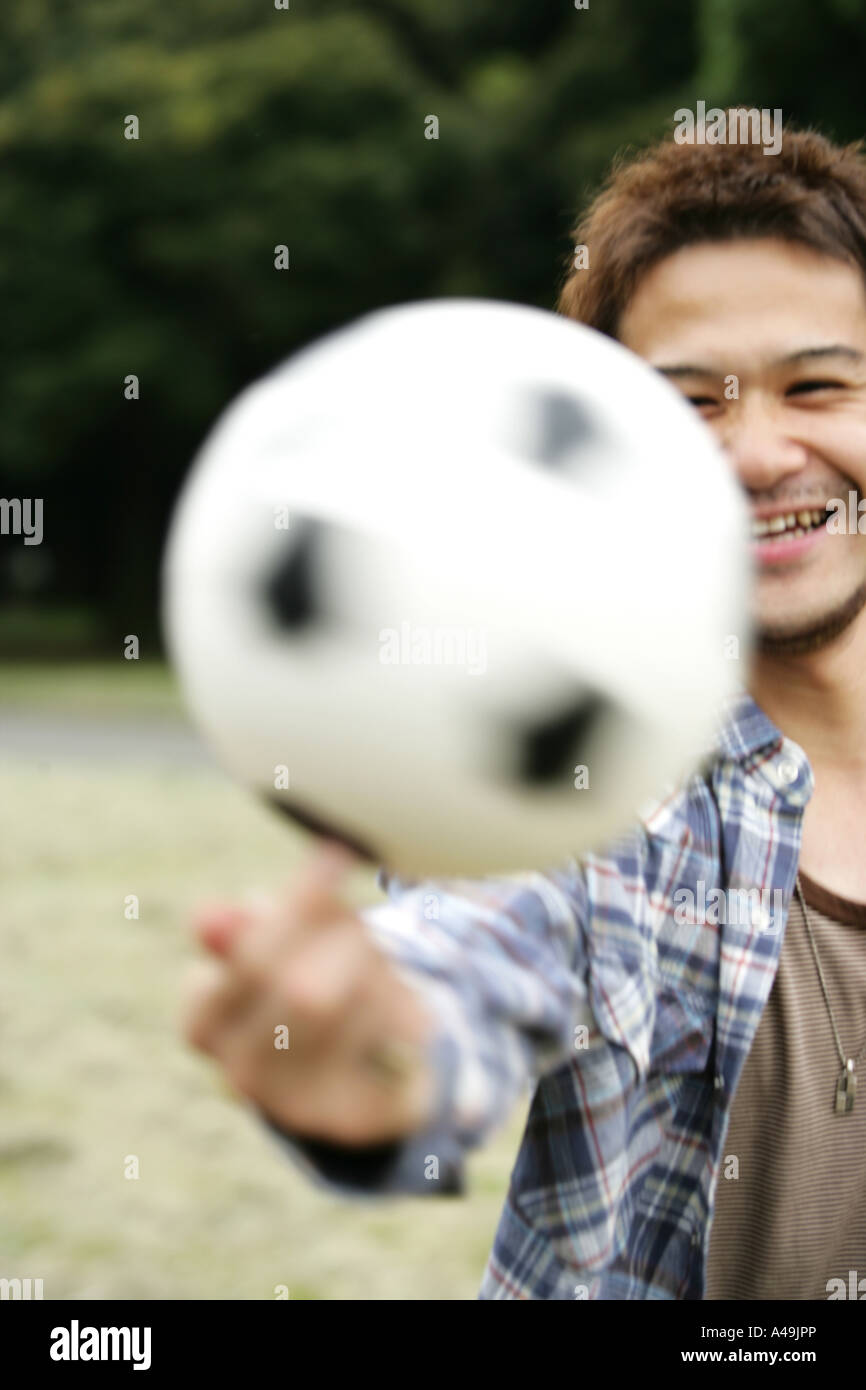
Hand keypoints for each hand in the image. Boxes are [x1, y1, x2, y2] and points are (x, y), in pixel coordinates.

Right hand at [181, 841, 437, 1145]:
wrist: (361, 1066)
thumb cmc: (312, 979)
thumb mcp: (281, 942)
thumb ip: (249, 929)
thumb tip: (209, 919)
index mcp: (204, 1022)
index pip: (246, 957)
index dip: (299, 902)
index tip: (338, 852)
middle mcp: (238, 1075)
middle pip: (303, 990)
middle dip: (347, 940)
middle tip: (364, 921)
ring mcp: (295, 1107)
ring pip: (353, 1018)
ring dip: (378, 971)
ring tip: (381, 964)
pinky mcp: (352, 1122)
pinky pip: (391, 1047)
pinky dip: (405, 1011)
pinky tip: (403, 1007)